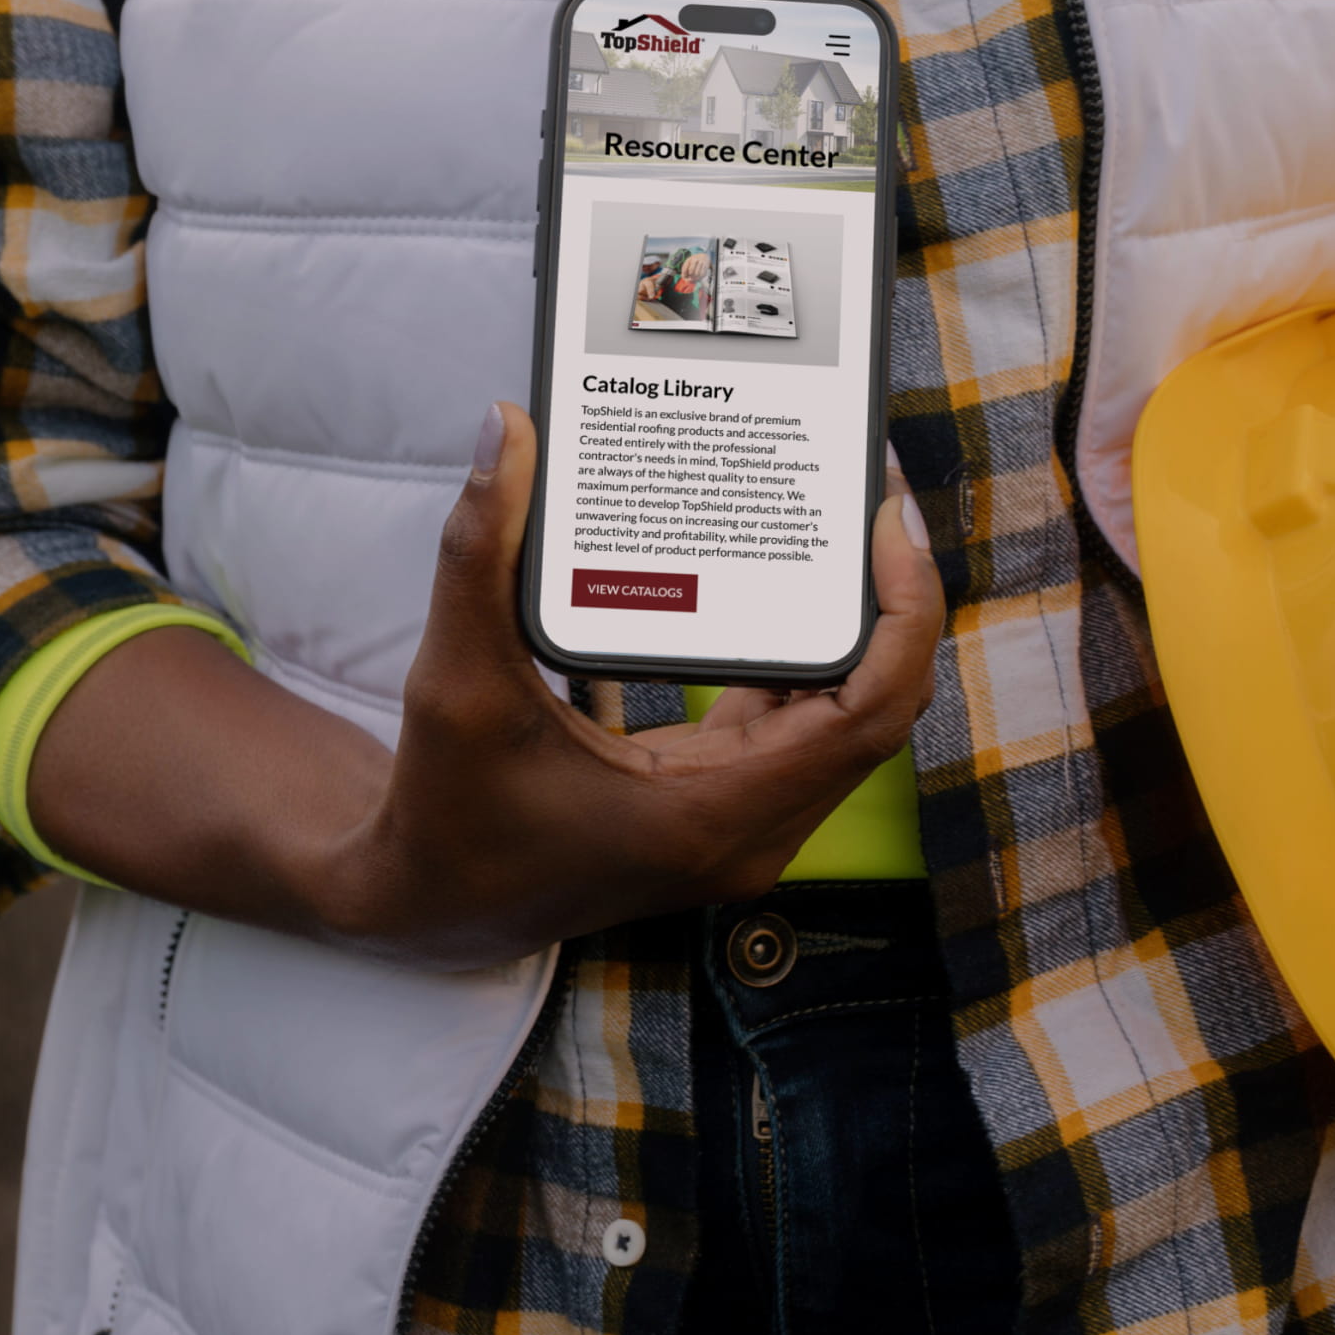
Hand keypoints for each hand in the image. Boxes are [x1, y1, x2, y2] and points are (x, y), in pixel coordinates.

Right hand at [26, 402, 942, 966]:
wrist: (431, 904)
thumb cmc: (445, 809)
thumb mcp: (454, 678)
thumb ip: (479, 553)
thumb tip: (503, 431)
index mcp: (709, 812)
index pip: (869, 712)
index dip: (904, 613)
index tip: (889, 521)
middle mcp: (747, 831)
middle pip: (878, 709)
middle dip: (895, 602)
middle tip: (878, 494)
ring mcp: (743, 826)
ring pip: (848, 720)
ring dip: (860, 629)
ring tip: (850, 526)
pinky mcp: (724, 807)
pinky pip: (804, 728)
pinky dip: (809, 660)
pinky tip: (790, 588)